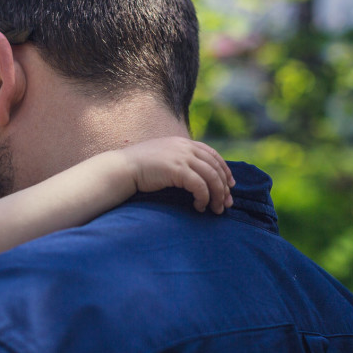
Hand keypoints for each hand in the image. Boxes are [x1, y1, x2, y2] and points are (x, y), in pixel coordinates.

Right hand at [119, 137, 235, 213]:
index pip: (212, 155)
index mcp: (183, 143)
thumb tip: (191, 173)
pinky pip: (200, 186)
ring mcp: (182, 157)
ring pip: (211, 177)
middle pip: (215, 167)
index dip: (225, 170)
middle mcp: (185, 147)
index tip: (229, 185)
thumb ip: (177, 159)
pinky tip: (199, 207)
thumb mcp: (162, 156)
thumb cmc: (138, 167)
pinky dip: (204, 198)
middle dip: (224, 187)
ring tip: (217, 209)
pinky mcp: (177, 170)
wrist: (122, 168)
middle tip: (227, 203)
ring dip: (218, 195)